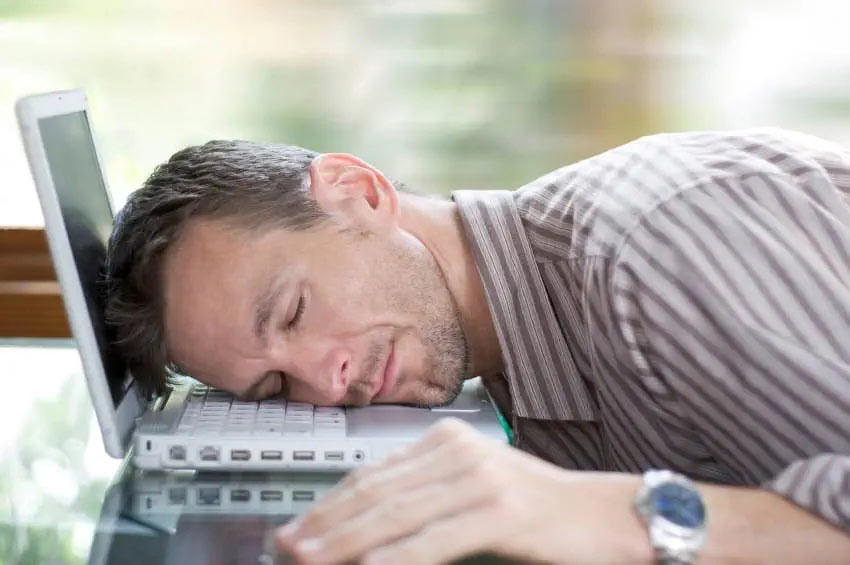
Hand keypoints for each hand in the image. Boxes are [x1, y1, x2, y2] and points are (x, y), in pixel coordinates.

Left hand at [274, 418, 648, 563]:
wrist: (605, 515)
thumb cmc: (539, 506)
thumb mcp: (473, 488)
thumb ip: (424, 494)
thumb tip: (366, 521)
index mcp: (448, 439)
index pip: (373, 474)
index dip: (328, 503)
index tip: (296, 527)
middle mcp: (459, 451)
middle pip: (376, 492)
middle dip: (325, 524)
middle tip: (286, 548)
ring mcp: (481, 478)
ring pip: (398, 515)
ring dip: (347, 541)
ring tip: (310, 559)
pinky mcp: (503, 511)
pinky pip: (438, 537)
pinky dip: (399, 555)